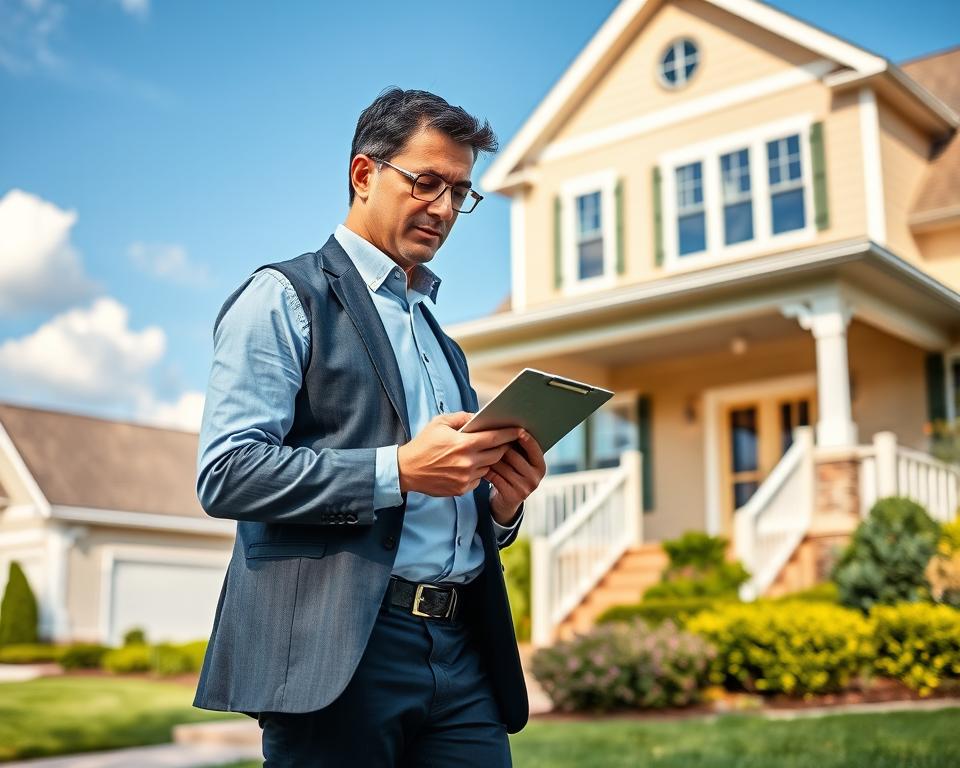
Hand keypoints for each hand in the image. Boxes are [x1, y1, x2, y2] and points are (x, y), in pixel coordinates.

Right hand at [397, 411, 521, 497]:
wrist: (407, 470)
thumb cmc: (423, 444)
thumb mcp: (440, 423)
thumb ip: (462, 417)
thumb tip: (479, 416)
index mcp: (463, 444)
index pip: (494, 438)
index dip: (509, 433)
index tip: (519, 430)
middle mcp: (467, 462)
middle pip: (497, 454)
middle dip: (502, 446)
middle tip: (504, 441)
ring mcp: (465, 478)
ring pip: (488, 467)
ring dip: (489, 460)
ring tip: (483, 453)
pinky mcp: (461, 489)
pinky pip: (478, 479)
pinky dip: (477, 472)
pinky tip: (469, 466)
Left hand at [486, 430, 546, 524]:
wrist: (506, 503)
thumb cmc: (511, 475)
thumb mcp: (521, 464)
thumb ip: (519, 449)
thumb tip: (507, 428)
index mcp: (540, 466)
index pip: (533, 448)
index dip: (524, 437)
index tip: (515, 427)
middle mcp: (535, 478)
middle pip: (513, 455)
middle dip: (499, 445)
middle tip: (486, 437)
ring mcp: (524, 488)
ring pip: (502, 465)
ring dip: (489, 458)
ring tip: (480, 450)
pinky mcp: (511, 495)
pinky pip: (495, 477)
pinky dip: (486, 470)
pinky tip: (479, 466)